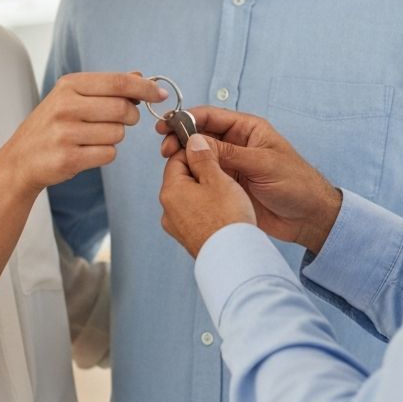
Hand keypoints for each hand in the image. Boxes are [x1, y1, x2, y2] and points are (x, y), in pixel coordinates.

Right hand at [2, 72, 166, 193]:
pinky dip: (105, 154)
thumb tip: (139, 75)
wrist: (20, 160)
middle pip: (123, 109)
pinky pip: (109, 154)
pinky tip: (86, 152)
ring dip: (114, 138)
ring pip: (118, 134)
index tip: (160, 94)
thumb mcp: (71, 97)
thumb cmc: (52, 126)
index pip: (118, 82)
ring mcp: (66, 132)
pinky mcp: (69, 157)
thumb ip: (106, 86)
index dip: (145, 87)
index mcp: (69, 85)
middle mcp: (66, 106)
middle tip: (119, 120)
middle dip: (130, 117)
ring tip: (92, 137)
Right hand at [157, 107, 341, 253]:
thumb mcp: (264, 164)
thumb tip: (196, 141)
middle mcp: (235, 145)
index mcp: (247, 130)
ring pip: (199, 157)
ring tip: (170, 166)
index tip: (168, 125)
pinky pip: (204, 177)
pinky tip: (180, 181)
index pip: (211, 117)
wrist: (309, 217)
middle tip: (165, 148)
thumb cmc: (296, 183)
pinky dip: (191, 178)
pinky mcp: (227, 186)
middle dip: (180, 139)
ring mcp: (230, 166)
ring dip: (183, 159)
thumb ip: (230, 153)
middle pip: (200, 135)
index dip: (187, 118)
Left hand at [158, 134, 255, 257]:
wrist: (234, 259)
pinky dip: (207, 210)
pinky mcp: (188, 239)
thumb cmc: (228, 218)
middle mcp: (168, 210)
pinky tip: (224, 212)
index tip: (212, 151)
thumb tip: (193, 142)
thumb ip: (203, 158)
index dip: (195, 151)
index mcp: (170, 191)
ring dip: (206, 192)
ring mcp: (177, 227)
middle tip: (224, 174)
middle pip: (182, 179)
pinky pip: (195, 215)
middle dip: (202, 173)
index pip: (177, 159)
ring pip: (190, 198)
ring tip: (227, 195)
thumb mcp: (218, 178)